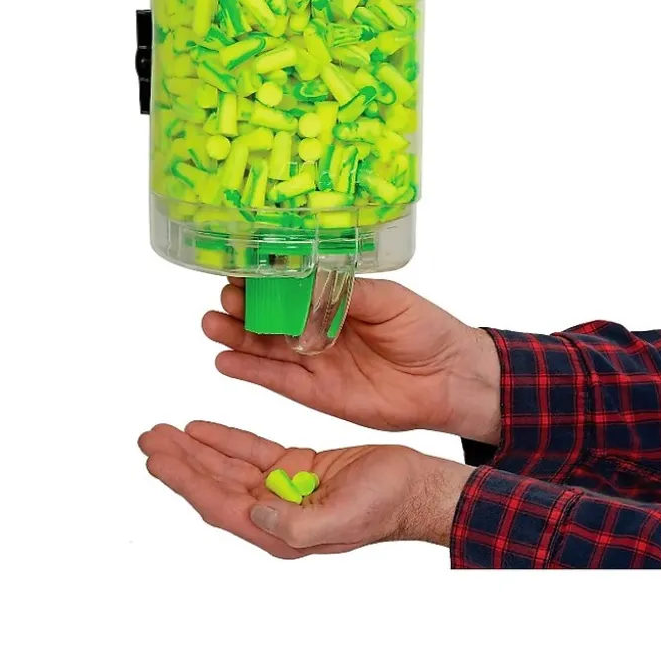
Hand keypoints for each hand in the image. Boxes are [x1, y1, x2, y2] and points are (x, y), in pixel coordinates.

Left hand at [138, 421, 472, 557]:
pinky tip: (204, 428)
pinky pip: (253, 451)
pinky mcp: (297, 466)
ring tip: (165, 431)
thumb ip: (296, 523)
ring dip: (197, 449)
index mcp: (281, 530)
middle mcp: (275, 511)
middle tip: (149, 437)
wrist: (416, 486)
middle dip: (180, 461)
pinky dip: (227, 439)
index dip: (186, 481)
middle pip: (215, 484)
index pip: (219, 505)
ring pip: (229, 466)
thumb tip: (255, 512)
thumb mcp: (343, 518)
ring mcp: (284, 488)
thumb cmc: (387, 506)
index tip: (157, 458)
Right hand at [202, 277, 500, 443]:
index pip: (288, 285)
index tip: (238, 267)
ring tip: (211, 325)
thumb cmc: (425, 329)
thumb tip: (305, 275)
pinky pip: (276, 380)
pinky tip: (224, 360)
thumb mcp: (387, 299)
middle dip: (242, 306)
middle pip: (268, 316)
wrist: (449, 378)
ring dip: (235, 336)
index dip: (262, 278)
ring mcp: (313, 360)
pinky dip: (249, 371)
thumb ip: (345, 291)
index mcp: (334, 297)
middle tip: (224, 297)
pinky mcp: (315, 393)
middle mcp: (317, 327)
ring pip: (264, 347)